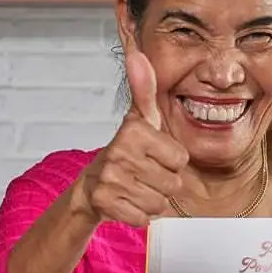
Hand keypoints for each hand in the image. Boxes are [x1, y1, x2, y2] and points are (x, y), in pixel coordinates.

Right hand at [75, 50, 188, 227]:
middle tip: (143, 174)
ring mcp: (111, 179)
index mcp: (134, 131)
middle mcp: (119, 152)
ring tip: (135, 187)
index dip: (170, 161)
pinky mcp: (105, 204)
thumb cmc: (126, 151)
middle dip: (162, 183)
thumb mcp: (140, 119)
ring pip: (161, 202)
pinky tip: (127, 202)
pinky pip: (145, 218)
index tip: (151, 155)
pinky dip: (139, 215)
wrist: (91, 187)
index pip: (181, 159)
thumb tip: (138, 54)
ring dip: (152, 200)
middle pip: (174, 183)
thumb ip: (145, 88)